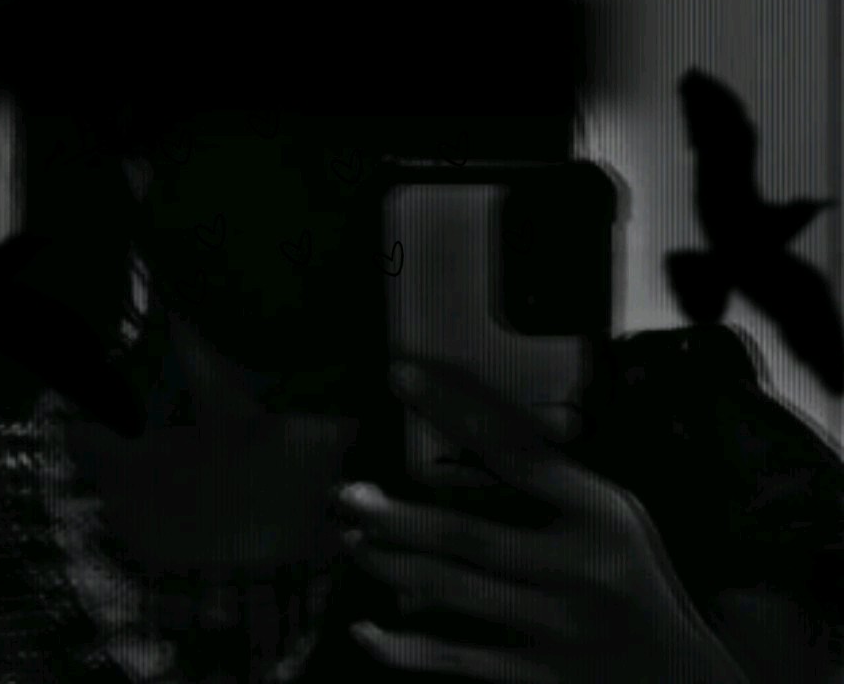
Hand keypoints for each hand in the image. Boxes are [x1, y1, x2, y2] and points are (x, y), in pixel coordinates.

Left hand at [331, 359, 749, 682]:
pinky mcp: (537, 678)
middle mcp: (576, 568)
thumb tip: (468, 439)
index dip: (451, 410)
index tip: (397, 375)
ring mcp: (555, 629)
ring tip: (351, 540)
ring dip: (390, 564)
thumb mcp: (616, 512)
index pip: (514, 451)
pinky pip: (458, 662)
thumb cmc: (639, 576)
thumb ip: (555, 480)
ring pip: (452, 592)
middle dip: (395, 515)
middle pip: (466, 535)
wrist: (681, 679)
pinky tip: (366, 630)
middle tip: (347, 496)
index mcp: (599, 512)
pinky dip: (404, 648)